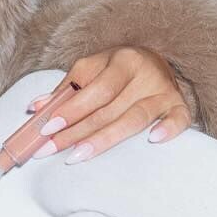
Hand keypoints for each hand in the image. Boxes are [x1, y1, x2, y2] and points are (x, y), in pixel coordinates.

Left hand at [23, 47, 195, 161]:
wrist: (156, 61)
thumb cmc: (118, 70)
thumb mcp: (92, 70)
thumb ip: (66, 89)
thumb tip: (36, 108)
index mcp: (123, 60)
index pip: (95, 89)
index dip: (71, 110)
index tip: (47, 128)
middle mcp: (146, 73)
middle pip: (109, 109)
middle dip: (76, 132)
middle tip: (50, 150)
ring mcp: (164, 91)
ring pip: (134, 120)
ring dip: (104, 140)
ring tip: (77, 156)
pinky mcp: (179, 106)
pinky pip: (179, 119)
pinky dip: (168, 129)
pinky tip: (153, 141)